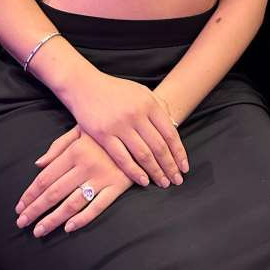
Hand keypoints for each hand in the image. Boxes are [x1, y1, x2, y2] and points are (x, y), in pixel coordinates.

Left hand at [15, 126, 130, 236]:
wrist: (141, 128)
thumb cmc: (107, 128)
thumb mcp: (81, 129)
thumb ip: (58, 146)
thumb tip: (38, 164)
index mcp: (76, 150)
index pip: (46, 177)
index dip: (30, 194)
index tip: (19, 207)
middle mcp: (86, 165)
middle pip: (55, 192)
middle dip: (35, 210)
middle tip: (22, 223)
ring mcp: (102, 177)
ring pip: (72, 203)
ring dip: (53, 219)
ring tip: (39, 230)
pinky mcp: (118, 185)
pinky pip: (98, 206)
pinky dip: (83, 218)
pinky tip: (69, 227)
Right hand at [64, 67, 187, 189]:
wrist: (84, 85)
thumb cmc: (115, 90)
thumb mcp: (140, 92)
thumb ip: (158, 106)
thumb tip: (174, 124)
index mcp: (149, 103)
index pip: (170, 133)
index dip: (179, 152)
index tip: (184, 167)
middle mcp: (137, 114)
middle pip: (159, 146)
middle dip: (170, 166)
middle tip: (177, 180)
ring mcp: (120, 125)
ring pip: (144, 155)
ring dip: (156, 172)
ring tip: (163, 183)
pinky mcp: (103, 135)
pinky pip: (122, 158)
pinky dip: (135, 172)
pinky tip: (144, 181)